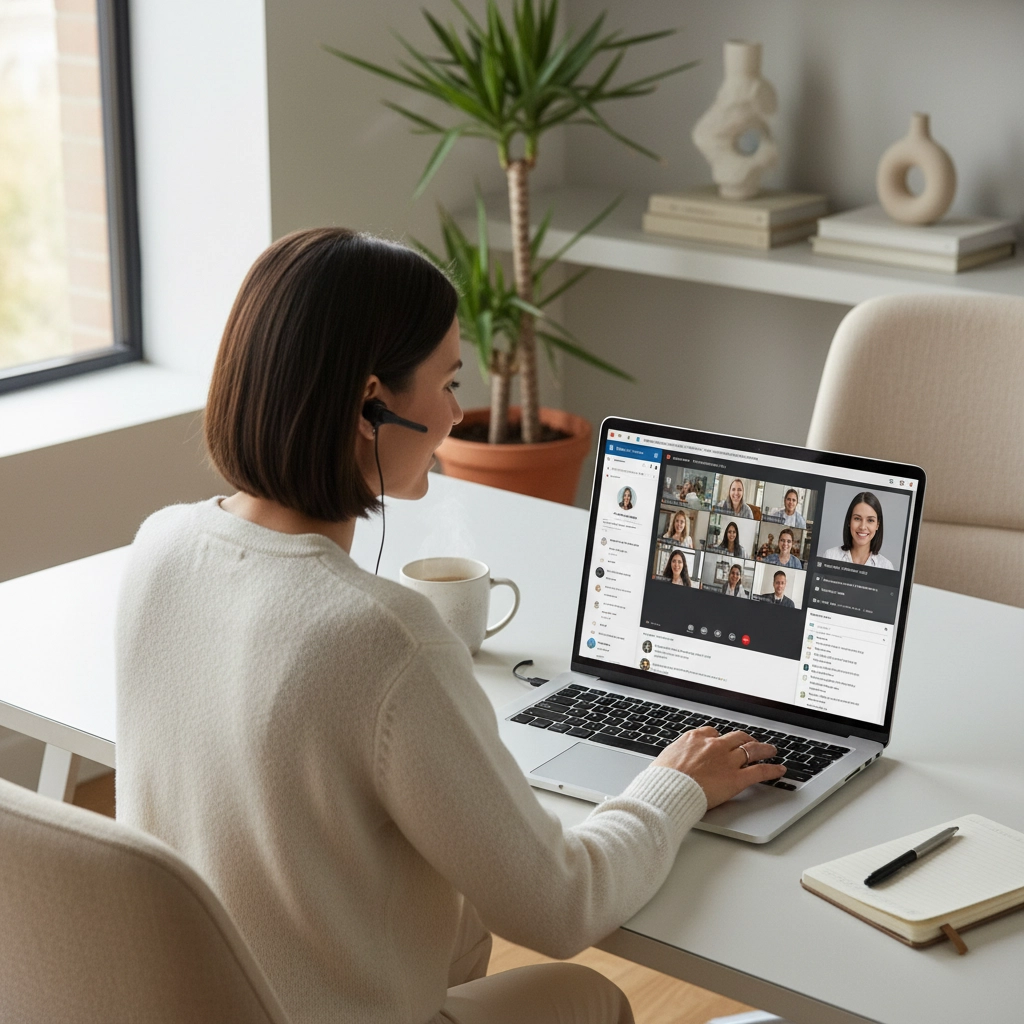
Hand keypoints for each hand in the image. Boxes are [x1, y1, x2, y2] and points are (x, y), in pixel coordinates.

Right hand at [651, 727, 784, 808]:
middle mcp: (714, 746)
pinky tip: (780, 770)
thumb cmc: (662, 779)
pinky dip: (772, 769)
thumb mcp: (664, 760)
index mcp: (694, 739)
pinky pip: (760, 771)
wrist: (669, 790)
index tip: (722, 742)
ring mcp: (727, 761)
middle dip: (745, 739)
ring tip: (770, 750)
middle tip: (751, 742)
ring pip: (752, 750)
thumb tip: (673, 763)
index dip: (720, 739)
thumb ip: (676, 758)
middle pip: (736, 738)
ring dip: (763, 749)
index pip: (712, 734)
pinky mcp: (737, 778)